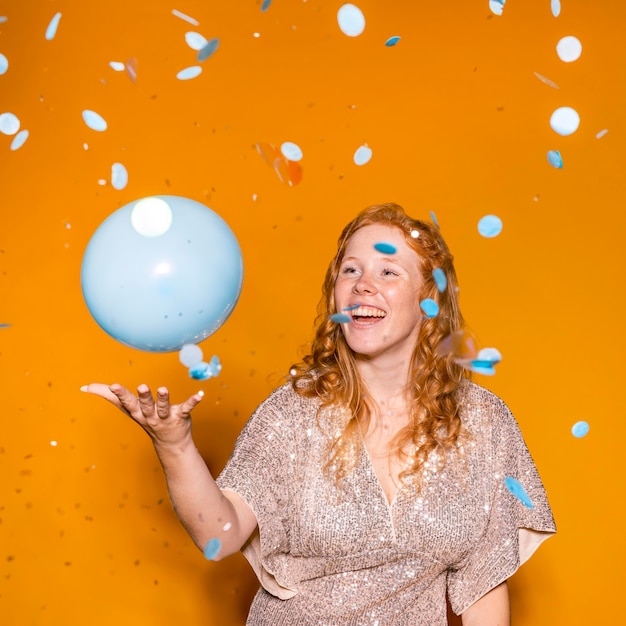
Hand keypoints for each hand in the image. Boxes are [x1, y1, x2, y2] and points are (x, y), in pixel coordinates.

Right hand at [82, 383, 203, 447]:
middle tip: (141, 387)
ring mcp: (166, 417)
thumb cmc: (147, 419)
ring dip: (163, 398)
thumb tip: (85, 387)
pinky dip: (193, 401)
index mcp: (137, 412)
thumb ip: (108, 395)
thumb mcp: (127, 408)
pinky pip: (187, 408)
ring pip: (163, 407)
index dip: (120, 394)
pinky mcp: (181, 416)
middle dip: (143, 397)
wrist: (170, 443)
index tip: (113, 385)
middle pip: (145, 405)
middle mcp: (150, 415)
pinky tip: (200, 394)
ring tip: (162, 388)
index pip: (126, 403)